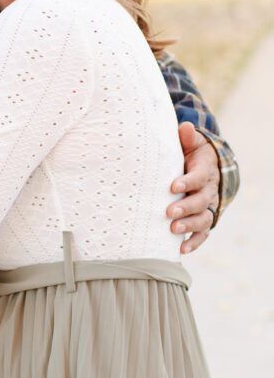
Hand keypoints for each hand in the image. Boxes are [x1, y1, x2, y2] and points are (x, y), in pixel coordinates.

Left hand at [168, 121, 219, 253]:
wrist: (208, 168)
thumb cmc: (192, 154)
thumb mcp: (192, 143)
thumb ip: (187, 137)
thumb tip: (184, 127)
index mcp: (204, 171)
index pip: (198, 177)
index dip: (187, 181)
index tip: (172, 186)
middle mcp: (209, 190)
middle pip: (201, 201)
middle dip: (186, 207)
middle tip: (169, 212)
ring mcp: (208, 206)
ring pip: (203, 218)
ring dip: (189, 226)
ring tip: (173, 231)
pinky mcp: (205, 218)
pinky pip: (203, 232)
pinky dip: (194, 241)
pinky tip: (181, 249)